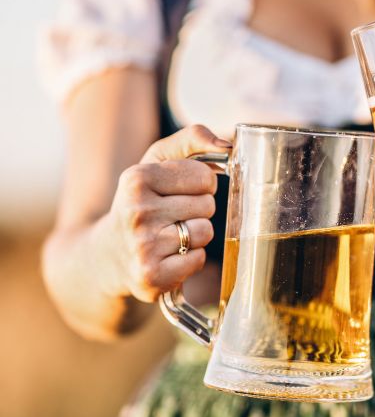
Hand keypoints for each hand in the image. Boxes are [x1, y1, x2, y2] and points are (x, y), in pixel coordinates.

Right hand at [107, 125, 230, 301]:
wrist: (106, 256)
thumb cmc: (142, 202)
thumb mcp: (156, 162)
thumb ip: (192, 139)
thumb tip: (227, 144)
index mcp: (136, 179)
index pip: (204, 177)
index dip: (200, 185)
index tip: (180, 192)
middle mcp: (136, 212)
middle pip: (207, 205)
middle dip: (197, 211)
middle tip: (172, 217)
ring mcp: (142, 247)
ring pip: (205, 232)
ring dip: (196, 235)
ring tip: (171, 236)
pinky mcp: (151, 277)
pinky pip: (198, 260)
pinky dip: (190, 260)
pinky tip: (169, 257)